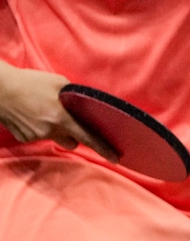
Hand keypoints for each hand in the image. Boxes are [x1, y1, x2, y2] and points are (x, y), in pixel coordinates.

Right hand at [0, 65, 119, 161]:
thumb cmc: (31, 82)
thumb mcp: (60, 84)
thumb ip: (75, 98)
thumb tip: (84, 107)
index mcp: (62, 117)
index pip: (88, 137)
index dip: (103, 148)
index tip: (116, 157)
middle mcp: (49, 130)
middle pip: (72, 142)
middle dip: (75, 136)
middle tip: (71, 121)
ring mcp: (35, 136)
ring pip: (55, 139)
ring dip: (57, 132)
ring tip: (47, 114)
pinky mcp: (23, 138)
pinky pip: (39, 137)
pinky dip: (41, 129)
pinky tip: (33, 115)